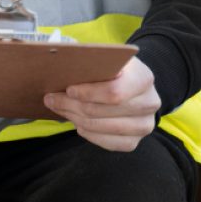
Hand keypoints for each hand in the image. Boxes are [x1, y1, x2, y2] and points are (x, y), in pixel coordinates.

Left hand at [43, 56, 159, 152]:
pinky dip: (87, 133)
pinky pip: (105, 142)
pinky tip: (76, 122)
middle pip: (102, 111)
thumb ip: (91, 60)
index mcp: (144, 78)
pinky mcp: (133, 142)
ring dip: (74, 118)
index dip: (88, 93)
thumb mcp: (108, 58)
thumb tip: (63, 58)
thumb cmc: (115, 70)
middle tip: (51, 98)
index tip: (68, 89)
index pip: (114, 93)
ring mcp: (143, 126)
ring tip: (59, 108)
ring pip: (101, 128)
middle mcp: (149, 104)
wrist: (135, 88)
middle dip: (72, 105)